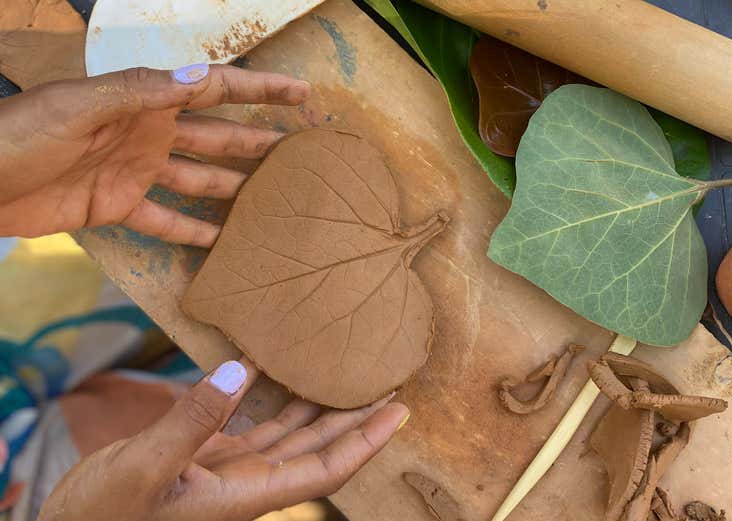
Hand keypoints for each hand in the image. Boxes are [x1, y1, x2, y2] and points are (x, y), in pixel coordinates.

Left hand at [0, 64, 309, 245]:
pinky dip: (193, 231)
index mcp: (145, 102)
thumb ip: (140, 94)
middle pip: (217, 136)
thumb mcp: (78, 107)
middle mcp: (149, 133)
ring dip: (234, 187)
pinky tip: (221, 240)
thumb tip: (203, 78)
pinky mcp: (120, 206)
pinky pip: (166, 220)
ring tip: (272, 200)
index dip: (260, 91)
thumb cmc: (20, 135)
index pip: (214, 91)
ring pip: (199, 178)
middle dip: (258, 140)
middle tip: (300, 151)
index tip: (301, 94)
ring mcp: (137, 171)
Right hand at [37, 359, 408, 520]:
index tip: (400, 411)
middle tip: (390, 380)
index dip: (366, 441)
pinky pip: (254, 425)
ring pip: (291, 434)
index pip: (325, 469)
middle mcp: (248, 484)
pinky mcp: (208, 456)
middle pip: (319, 448)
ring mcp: (229, 470)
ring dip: (321, 406)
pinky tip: (280, 370)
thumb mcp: (142, 469)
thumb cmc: (101, 517)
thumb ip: (193, 419)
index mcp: (245, 496)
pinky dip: (271, 397)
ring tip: (350, 372)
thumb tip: (242, 371)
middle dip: (357, 417)